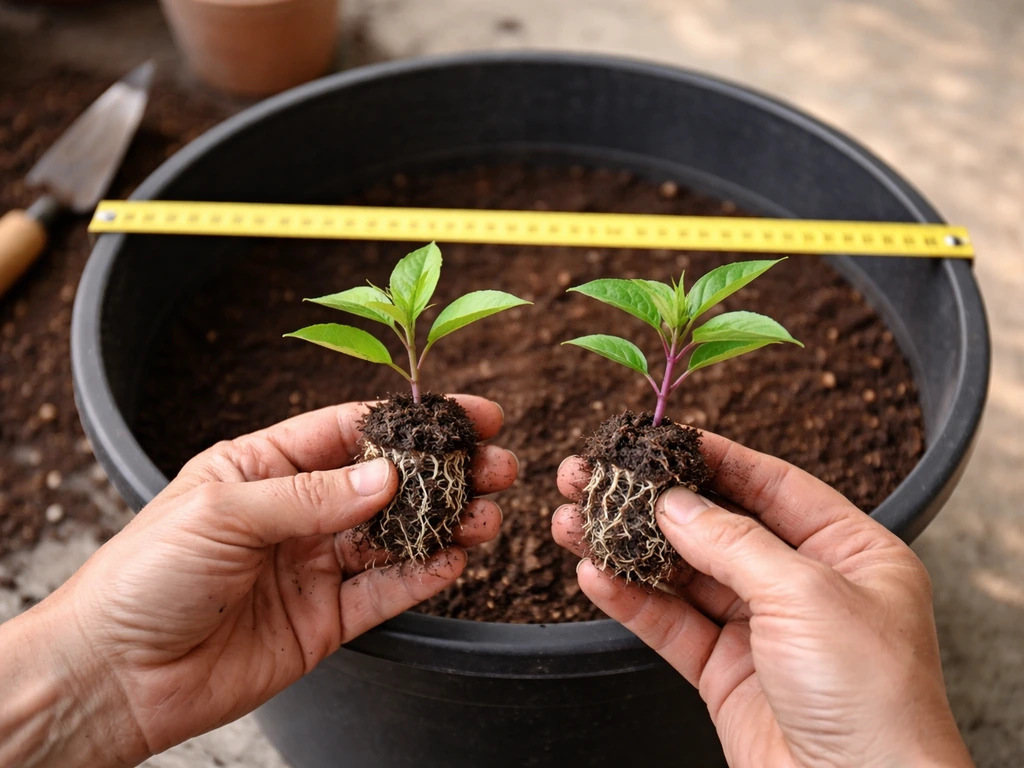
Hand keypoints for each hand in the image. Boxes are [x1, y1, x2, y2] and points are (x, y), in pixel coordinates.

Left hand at [0, 396, 515, 767]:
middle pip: (388, 483)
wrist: (114, 677)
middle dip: (445, 472)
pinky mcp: (325, 619)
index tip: (467, 417)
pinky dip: (423, 575)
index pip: (351, 431)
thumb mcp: (224, 511)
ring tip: (489, 515)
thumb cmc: (144, 576)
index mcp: (265, 466)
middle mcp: (298, 512)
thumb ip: (311, 494)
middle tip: (498, 466)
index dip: (412, 422)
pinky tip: (456, 559)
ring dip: (446, 523)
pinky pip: (385, 592)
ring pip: (396, 536)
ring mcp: (314, 566)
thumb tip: (388, 478)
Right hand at [553, 432, 972, 767]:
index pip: (772, 485)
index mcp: (849, 552)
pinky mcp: (725, 673)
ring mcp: (761, 630)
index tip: (659, 439)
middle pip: (714, 526)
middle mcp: (804, 585)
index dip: (713, 458)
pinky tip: (593, 574)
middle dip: (651, 501)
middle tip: (593, 476)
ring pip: (681, 574)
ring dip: (625, 547)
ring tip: (572, 520)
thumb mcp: (806, 594)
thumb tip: (673, 501)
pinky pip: (669, 624)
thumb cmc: (873, 699)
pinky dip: (629, 600)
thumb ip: (732, 541)